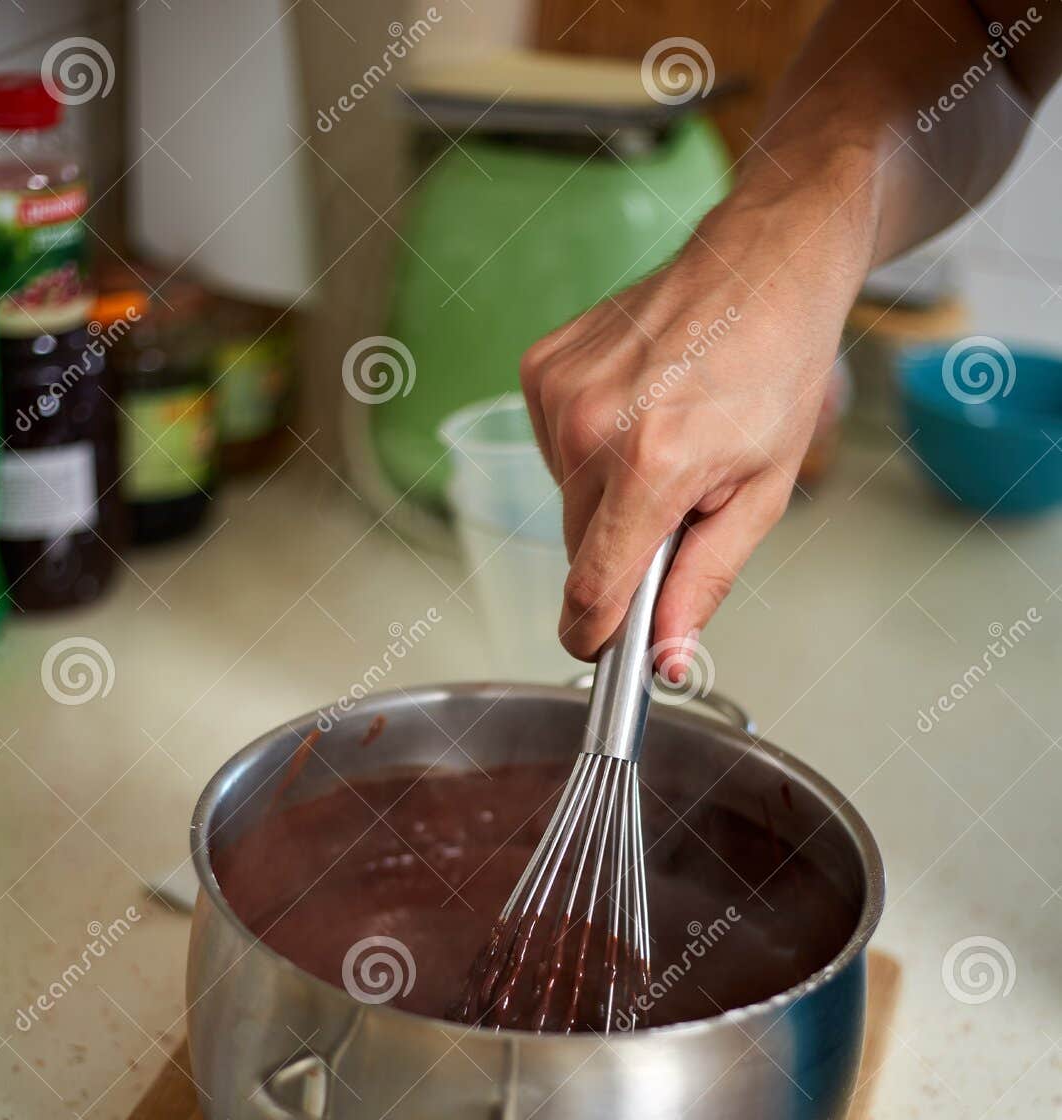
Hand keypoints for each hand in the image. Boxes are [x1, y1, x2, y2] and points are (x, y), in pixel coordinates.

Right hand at [520, 190, 864, 674]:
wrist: (762, 264)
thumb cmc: (775, 369)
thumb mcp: (763, 493)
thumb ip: (705, 581)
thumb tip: (666, 656)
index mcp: (654, 465)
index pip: (592, 588)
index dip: (596, 633)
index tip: (604, 647)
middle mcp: (592, 426)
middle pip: (579, 548)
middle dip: (623, 548)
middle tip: (680, 502)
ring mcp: (559, 392)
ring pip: (565, 499)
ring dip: (608, 494)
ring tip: (665, 438)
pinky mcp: (541, 367)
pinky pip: (553, 449)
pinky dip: (590, 447)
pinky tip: (636, 408)